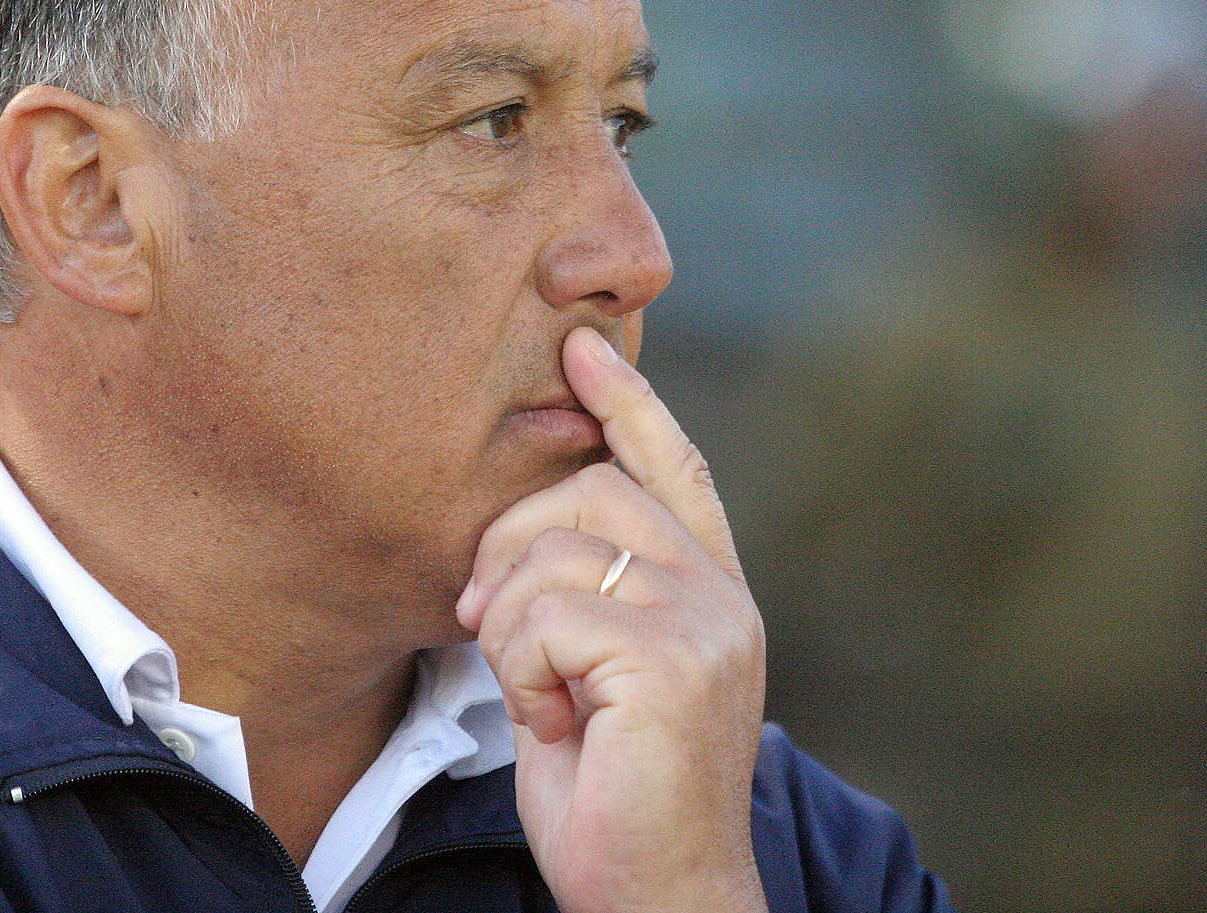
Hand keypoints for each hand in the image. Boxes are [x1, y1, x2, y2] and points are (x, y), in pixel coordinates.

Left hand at [455, 327, 767, 912]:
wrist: (658, 893)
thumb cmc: (614, 794)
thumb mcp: (591, 677)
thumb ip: (583, 599)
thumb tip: (517, 541)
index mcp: (708, 591)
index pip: (673, 467)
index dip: (629, 402)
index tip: (584, 348)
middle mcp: (721, 595)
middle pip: (589, 490)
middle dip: (508, 543)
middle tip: (485, 620)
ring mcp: (707, 624)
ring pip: (557, 550)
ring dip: (510, 625)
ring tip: (535, 694)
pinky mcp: (674, 662)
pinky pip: (548, 616)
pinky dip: (519, 669)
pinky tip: (549, 720)